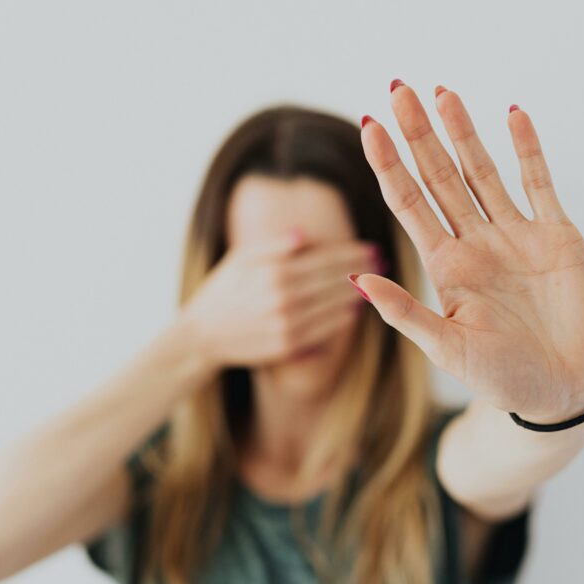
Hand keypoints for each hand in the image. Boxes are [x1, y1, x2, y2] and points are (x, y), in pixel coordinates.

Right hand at [181, 229, 381, 369]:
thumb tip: (304, 236)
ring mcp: (287, 324)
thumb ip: (272, 247)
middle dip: (362, 270)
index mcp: (274, 272)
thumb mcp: (239, 259)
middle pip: (334, 281)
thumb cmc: (221, 292)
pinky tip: (354, 311)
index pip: (323, 259)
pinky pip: (323, 331)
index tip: (371, 247)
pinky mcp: (287, 346)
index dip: (351, 252)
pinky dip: (341, 320)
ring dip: (358, 294)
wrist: (201, 336)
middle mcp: (283, 298)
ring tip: (376, 285)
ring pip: (334, 306)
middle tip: (382, 263)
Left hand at [352, 82, 583, 422]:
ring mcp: (515, 236)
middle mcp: (475, 244)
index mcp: (446, 267)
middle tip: (397, 90)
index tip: (368, 127)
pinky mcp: (556, 236)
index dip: (389, 166)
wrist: (565, 391)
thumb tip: (356, 280)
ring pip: (483, 172)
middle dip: (419, 135)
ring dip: (463, 132)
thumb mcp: (447, 349)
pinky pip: (540, 183)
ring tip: (441, 92)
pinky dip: (528, 149)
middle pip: (440, 177)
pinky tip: (512, 115)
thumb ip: (405, 313)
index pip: (409, 204)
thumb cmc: (503, 378)